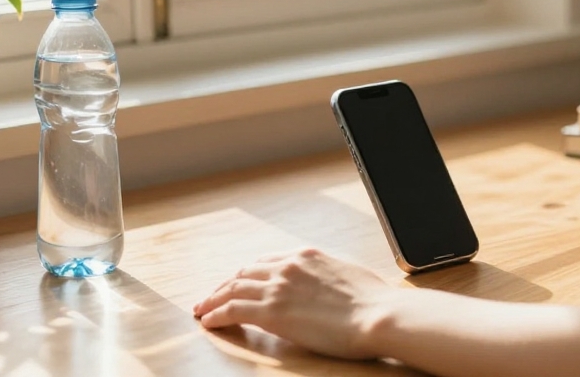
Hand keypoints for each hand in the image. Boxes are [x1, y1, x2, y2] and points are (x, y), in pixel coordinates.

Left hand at [194, 248, 390, 360]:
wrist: (377, 315)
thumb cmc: (373, 301)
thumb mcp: (348, 276)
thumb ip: (328, 277)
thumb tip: (328, 286)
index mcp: (307, 256)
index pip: (266, 261)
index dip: (247, 273)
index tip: (238, 282)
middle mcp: (288, 266)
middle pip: (244, 272)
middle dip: (225, 284)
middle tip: (212, 296)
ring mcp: (278, 288)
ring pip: (232, 289)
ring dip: (213, 299)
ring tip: (202, 309)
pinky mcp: (271, 313)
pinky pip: (232, 310)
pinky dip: (216, 314)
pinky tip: (209, 321)